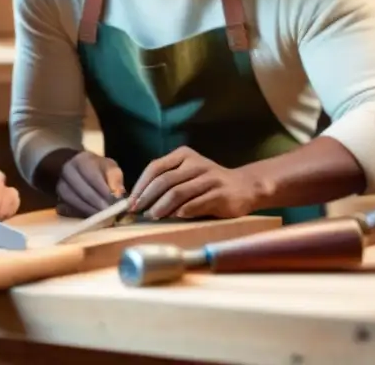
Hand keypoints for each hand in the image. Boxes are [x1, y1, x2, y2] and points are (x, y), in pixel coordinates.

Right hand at [56, 150, 124, 216]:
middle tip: (111, 213)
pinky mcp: (58, 198)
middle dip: (98, 204)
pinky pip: (69, 208)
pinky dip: (82, 214)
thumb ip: (115, 179)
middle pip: (83, 191)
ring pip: (75, 201)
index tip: (115, 202)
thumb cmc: (98, 169)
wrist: (78, 170)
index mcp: (81, 161)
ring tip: (104, 217)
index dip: (104, 191)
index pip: (93, 177)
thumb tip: (118, 194)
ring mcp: (60, 185)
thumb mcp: (109, 167)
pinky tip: (93, 217)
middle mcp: (67, 171)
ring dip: (90, 211)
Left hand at [129, 146, 258, 219]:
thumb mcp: (187, 175)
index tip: (130, 202)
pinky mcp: (219, 194)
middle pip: (164, 180)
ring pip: (177, 193)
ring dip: (161, 207)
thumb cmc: (208, 183)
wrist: (245, 187)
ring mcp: (209, 178)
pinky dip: (181, 212)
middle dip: (147, 198)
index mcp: (184, 155)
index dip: (140, 186)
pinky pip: (195, 204)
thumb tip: (139, 201)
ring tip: (152, 217)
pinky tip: (174, 218)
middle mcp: (196, 163)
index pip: (155, 167)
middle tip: (138, 212)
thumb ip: (167, 182)